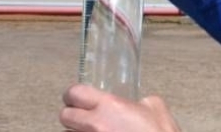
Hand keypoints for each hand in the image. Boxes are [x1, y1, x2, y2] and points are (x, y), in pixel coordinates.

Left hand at [60, 83, 181, 131]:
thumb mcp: (156, 107)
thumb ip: (140, 102)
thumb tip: (137, 104)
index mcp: (110, 106)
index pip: (74, 92)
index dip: (74, 94)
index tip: (77, 96)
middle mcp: (95, 124)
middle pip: (64, 115)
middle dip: (73, 114)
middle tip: (84, 115)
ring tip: (94, 131)